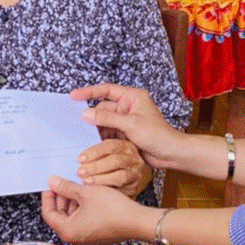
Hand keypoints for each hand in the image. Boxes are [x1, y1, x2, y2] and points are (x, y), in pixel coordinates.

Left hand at [40, 175, 150, 244]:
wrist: (137, 221)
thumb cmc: (113, 209)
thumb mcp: (85, 192)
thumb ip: (66, 187)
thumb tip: (53, 182)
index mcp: (67, 231)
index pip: (48, 213)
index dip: (48, 196)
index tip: (51, 184)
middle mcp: (75, 239)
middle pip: (59, 216)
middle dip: (60, 198)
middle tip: (63, 182)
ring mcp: (86, 239)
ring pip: (71, 218)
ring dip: (72, 202)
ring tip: (77, 186)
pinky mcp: (96, 236)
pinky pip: (83, 221)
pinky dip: (82, 208)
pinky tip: (87, 195)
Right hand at [70, 84, 187, 169]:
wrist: (170, 154)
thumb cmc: (158, 135)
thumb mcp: (131, 124)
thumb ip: (107, 118)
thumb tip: (86, 113)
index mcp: (132, 97)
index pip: (106, 90)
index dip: (89, 92)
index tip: (73, 96)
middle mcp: (128, 106)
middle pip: (103, 108)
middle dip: (92, 116)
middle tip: (76, 124)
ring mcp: (126, 120)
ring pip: (104, 122)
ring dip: (97, 129)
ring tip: (83, 135)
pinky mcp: (125, 133)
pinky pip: (108, 132)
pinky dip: (102, 137)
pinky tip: (94, 143)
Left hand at [78, 137, 150, 197]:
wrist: (131, 178)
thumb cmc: (113, 164)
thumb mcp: (108, 153)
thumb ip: (97, 153)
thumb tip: (79, 158)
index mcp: (124, 145)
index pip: (110, 146)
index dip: (94, 152)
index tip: (80, 159)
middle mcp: (133, 158)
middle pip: (115, 161)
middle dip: (96, 166)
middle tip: (80, 172)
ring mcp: (135, 173)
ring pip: (120, 176)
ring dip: (101, 179)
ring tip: (86, 181)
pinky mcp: (135, 186)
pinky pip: (122, 189)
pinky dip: (108, 189)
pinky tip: (96, 190)